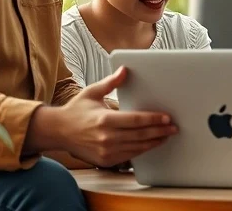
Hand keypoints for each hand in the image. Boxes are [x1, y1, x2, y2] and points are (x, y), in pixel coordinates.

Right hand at [26, 66, 177, 167]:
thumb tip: (125, 70)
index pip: (136, 120)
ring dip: (154, 142)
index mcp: (105, 119)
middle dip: (160, 131)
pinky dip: (141, 150)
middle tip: (173, 128)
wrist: (58, 132)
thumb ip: (111, 82)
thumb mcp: (92, 92)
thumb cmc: (76, 110)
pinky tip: (150, 144)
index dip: (154, 119)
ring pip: (137, 148)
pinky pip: (129, 157)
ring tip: (166, 136)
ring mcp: (106, 151)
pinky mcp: (105, 160)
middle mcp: (107, 137)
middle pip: (141, 135)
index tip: (167, 118)